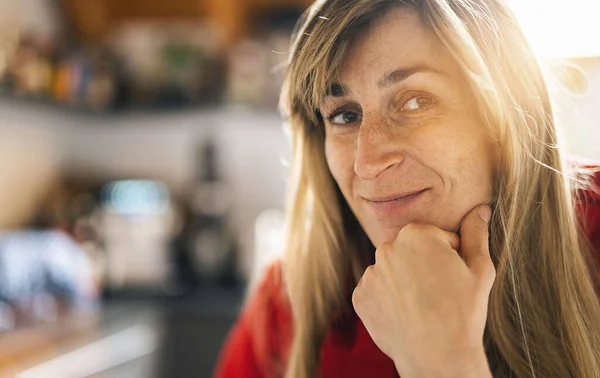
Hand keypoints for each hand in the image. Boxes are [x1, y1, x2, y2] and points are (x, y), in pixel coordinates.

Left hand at [352, 205, 494, 377]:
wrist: (437, 356)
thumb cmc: (463, 311)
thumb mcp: (480, 269)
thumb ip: (476, 234)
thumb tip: (480, 209)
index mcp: (416, 234)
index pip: (437, 238)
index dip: (451, 258)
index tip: (455, 278)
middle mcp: (386, 247)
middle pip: (411, 251)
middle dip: (425, 265)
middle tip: (440, 293)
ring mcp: (370, 273)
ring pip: (393, 271)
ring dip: (405, 282)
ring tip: (423, 306)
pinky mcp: (360, 296)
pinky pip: (377, 291)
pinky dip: (389, 300)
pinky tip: (405, 314)